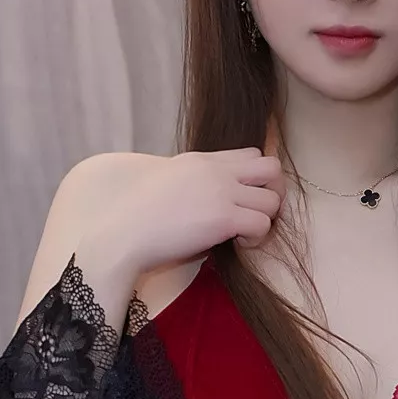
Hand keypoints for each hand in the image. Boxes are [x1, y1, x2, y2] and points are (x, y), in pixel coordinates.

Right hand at [75, 148, 285, 277]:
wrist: (124, 233)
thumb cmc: (137, 216)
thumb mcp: (165, 182)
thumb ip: (191, 181)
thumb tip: (206, 197)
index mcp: (201, 159)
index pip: (250, 154)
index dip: (255, 177)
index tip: (243, 198)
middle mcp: (216, 170)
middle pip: (271, 167)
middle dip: (272, 191)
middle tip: (257, 213)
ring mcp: (222, 192)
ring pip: (273, 199)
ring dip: (265, 219)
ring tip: (245, 234)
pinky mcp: (224, 219)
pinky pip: (263, 224)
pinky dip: (257, 238)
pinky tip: (238, 244)